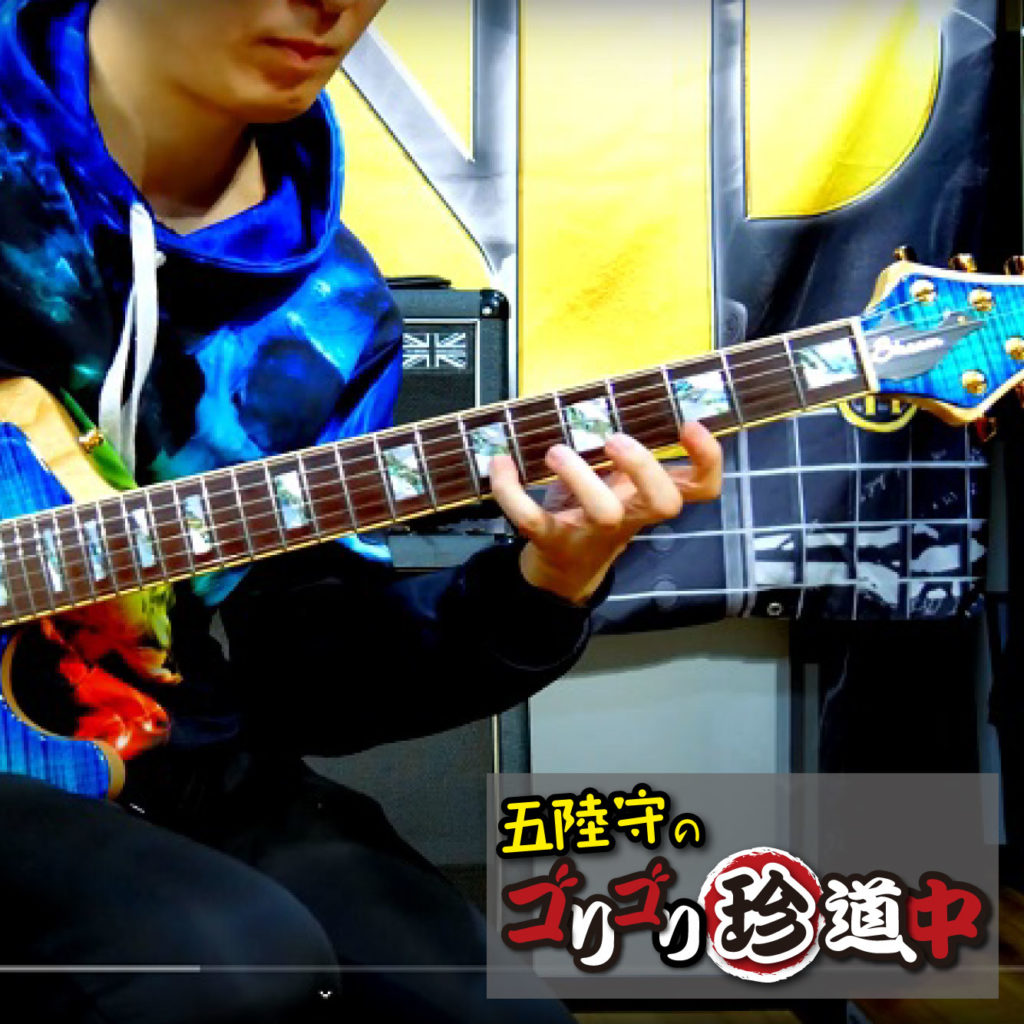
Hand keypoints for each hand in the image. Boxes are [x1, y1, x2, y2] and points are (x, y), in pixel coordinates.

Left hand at [489, 421, 722, 605]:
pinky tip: (501, 463)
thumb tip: (610, 401)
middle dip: (644, 467)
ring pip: (603, 512)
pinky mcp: (552, 541)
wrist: (561, 568)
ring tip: (555, 451)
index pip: (702, 488)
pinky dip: (511, 491)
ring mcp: (592, 532)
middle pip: (664, 503)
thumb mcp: (616, 482)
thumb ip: (621, 452)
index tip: (691, 424)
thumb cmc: (593, 511)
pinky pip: (533, 519)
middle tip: (615, 439)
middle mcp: (630, 516)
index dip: (708, 460)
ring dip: (579, 475)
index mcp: (649, 497)